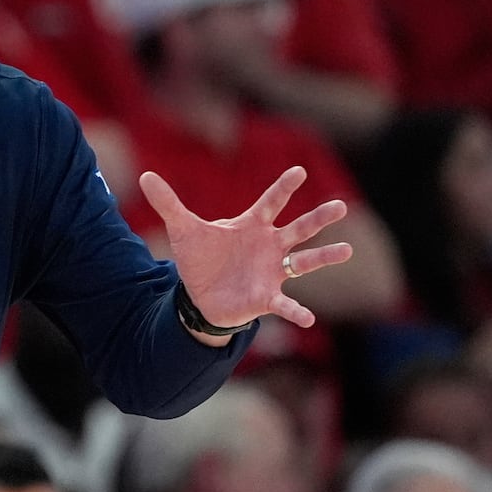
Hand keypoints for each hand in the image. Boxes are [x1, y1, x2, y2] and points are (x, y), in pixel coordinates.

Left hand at [140, 165, 351, 330]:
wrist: (201, 295)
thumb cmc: (200, 259)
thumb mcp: (182, 229)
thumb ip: (168, 203)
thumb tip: (144, 176)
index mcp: (252, 226)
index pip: (271, 202)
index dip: (283, 187)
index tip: (299, 171)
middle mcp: (269, 246)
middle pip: (299, 228)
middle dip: (318, 218)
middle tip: (341, 206)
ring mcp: (272, 271)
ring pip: (304, 261)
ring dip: (324, 256)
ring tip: (346, 250)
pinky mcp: (267, 297)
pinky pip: (286, 304)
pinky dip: (296, 311)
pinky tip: (309, 319)